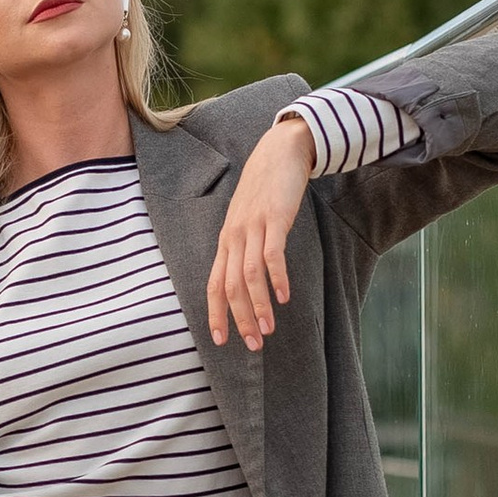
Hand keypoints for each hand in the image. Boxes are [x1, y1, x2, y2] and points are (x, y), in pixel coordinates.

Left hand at [207, 113, 315, 350]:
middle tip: (253, 345)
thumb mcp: (248, 221)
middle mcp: (234, 236)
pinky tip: (283, 297)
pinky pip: (272, 254)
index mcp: (226, 241)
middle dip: (239, 319)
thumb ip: (246, 248)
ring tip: (268, 329)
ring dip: (257, 305)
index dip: (215, 313)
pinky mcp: (274, 218)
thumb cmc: (265, 190)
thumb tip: (247, 280)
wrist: (280, 151)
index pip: (214, 284)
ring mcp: (253, 227)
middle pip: (230, 286)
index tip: (220, 340)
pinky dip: (276, 278)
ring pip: (249, 275)